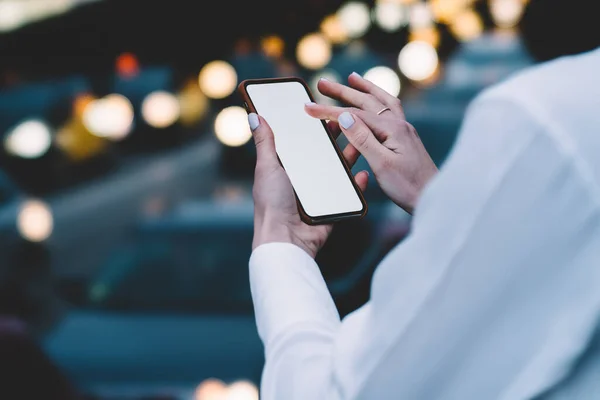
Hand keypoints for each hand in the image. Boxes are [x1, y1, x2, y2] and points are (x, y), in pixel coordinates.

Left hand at [248, 113, 368, 258]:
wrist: (286, 239)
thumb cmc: (271, 204)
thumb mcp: (266, 168)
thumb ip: (264, 143)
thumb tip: (254, 116)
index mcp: (286, 170)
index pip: (301, 144)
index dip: (311, 130)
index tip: (321, 112)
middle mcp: (303, 181)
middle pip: (322, 155)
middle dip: (334, 139)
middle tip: (346, 122)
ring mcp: (319, 195)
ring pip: (338, 172)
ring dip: (349, 157)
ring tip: (359, 140)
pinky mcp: (332, 208)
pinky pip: (348, 195)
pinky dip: (357, 185)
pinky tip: (363, 173)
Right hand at [305, 73, 437, 213]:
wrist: (434, 198)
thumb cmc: (408, 187)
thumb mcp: (382, 165)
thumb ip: (363, 139)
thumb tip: (345, 116)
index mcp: (392, 129)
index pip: (354, 115)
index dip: (329, 110)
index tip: (308, 107)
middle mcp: (399, 125)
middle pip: (367, 101)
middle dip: (343, 91)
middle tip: (322, 83)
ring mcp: (404, 131)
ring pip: (382, 102)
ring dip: (365, 89)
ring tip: (352, 79)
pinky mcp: (405, 139)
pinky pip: (390, 111)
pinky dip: (379, 101)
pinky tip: (375, 103)